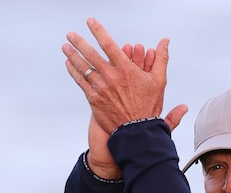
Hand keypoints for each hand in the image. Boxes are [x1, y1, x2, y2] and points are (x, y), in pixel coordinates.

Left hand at [63, 18, 187, 135]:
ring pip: (83, 67)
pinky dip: (73, 71)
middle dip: (79, 42)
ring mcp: (100, 88)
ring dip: (73, 55)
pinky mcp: (93, 99)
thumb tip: (165, 42)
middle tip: (71, 34)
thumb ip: (161, 59)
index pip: (108, 44)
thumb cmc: (148, 107)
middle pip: (90, 54)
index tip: (91, 22)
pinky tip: (69, 65)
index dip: (98, 31)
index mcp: (125, 69)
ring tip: (66, 46)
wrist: (136, 131)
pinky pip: (80, 82)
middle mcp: (110, 77)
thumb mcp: (158, 81)